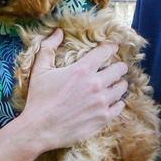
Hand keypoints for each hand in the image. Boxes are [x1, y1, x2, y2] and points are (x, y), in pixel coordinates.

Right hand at [17, 30, 127, 151]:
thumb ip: (48, 48)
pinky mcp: (103, 118)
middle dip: (119, 66)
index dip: (111, 47)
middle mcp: (96, 84)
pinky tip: (113, 101)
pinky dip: (118, 102)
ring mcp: (101, 102)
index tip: (112, 47)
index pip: (105, 52)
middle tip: (116, 68)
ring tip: (115, 84)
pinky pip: (120, 106)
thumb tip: (58, 32)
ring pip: (122, 88)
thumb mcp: (39, 70)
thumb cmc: (39, 99)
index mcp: (82, 70)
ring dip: (119, 84)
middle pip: (119, 69)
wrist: (39, 129)